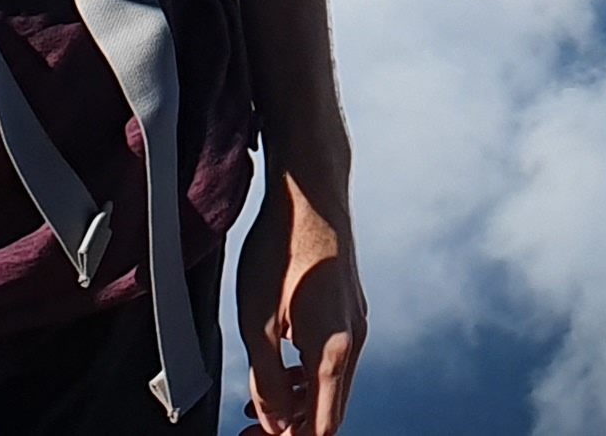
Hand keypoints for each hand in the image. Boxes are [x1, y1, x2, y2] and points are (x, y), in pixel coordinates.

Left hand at [236, 161, 363, 433]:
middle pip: (330, 410)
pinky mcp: (350, 306)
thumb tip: (274, 423)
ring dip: (298, 403)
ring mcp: (356, 321)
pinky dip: (308, 375)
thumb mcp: (256, 322)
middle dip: (291, 427)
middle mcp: (354, 339)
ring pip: (332, 384)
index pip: (322, 425)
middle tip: (249, 429)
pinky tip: (282, 366)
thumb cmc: (281, 249)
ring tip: (258, 404)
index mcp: (332, 349)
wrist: (312, 194)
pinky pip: (334, 357)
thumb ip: (266, 380)